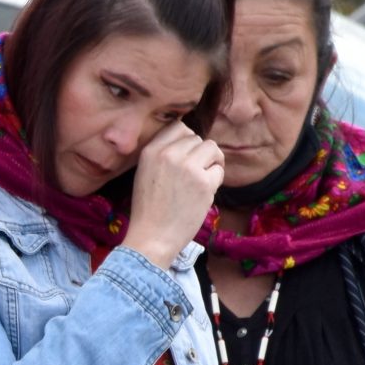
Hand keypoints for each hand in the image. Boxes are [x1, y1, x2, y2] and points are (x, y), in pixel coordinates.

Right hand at [118, 124, 223, 266]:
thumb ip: (163, 154)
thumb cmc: (149, 210)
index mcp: (150, 151)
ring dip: (211, 163)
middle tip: (193, 175)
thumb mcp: (145, 173)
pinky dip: (215, 180)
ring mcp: (186, 166)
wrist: (152, 237)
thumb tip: (190, 140)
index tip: (186, 157)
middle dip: (199, 155)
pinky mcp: (203, 182)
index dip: (187, 141)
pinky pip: (219, 169)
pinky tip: (202, 194)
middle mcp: (167, 154)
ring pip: (211, 148)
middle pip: (197, 138)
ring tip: (201, 181)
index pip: (178, 127)